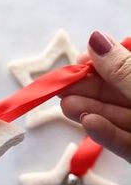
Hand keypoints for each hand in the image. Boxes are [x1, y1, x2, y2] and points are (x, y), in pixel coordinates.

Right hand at [60, 31, 130, 161]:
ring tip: (66, 106)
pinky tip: (89, 125)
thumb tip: (95, 40)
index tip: (78, 60)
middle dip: (87, 89)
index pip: (125, 66)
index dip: (100, 62)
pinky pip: (125, 143)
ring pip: (117, 118)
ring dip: (90, 111)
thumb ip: (123, 70)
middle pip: (116, 93)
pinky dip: (107, 135)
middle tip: (60, 87)